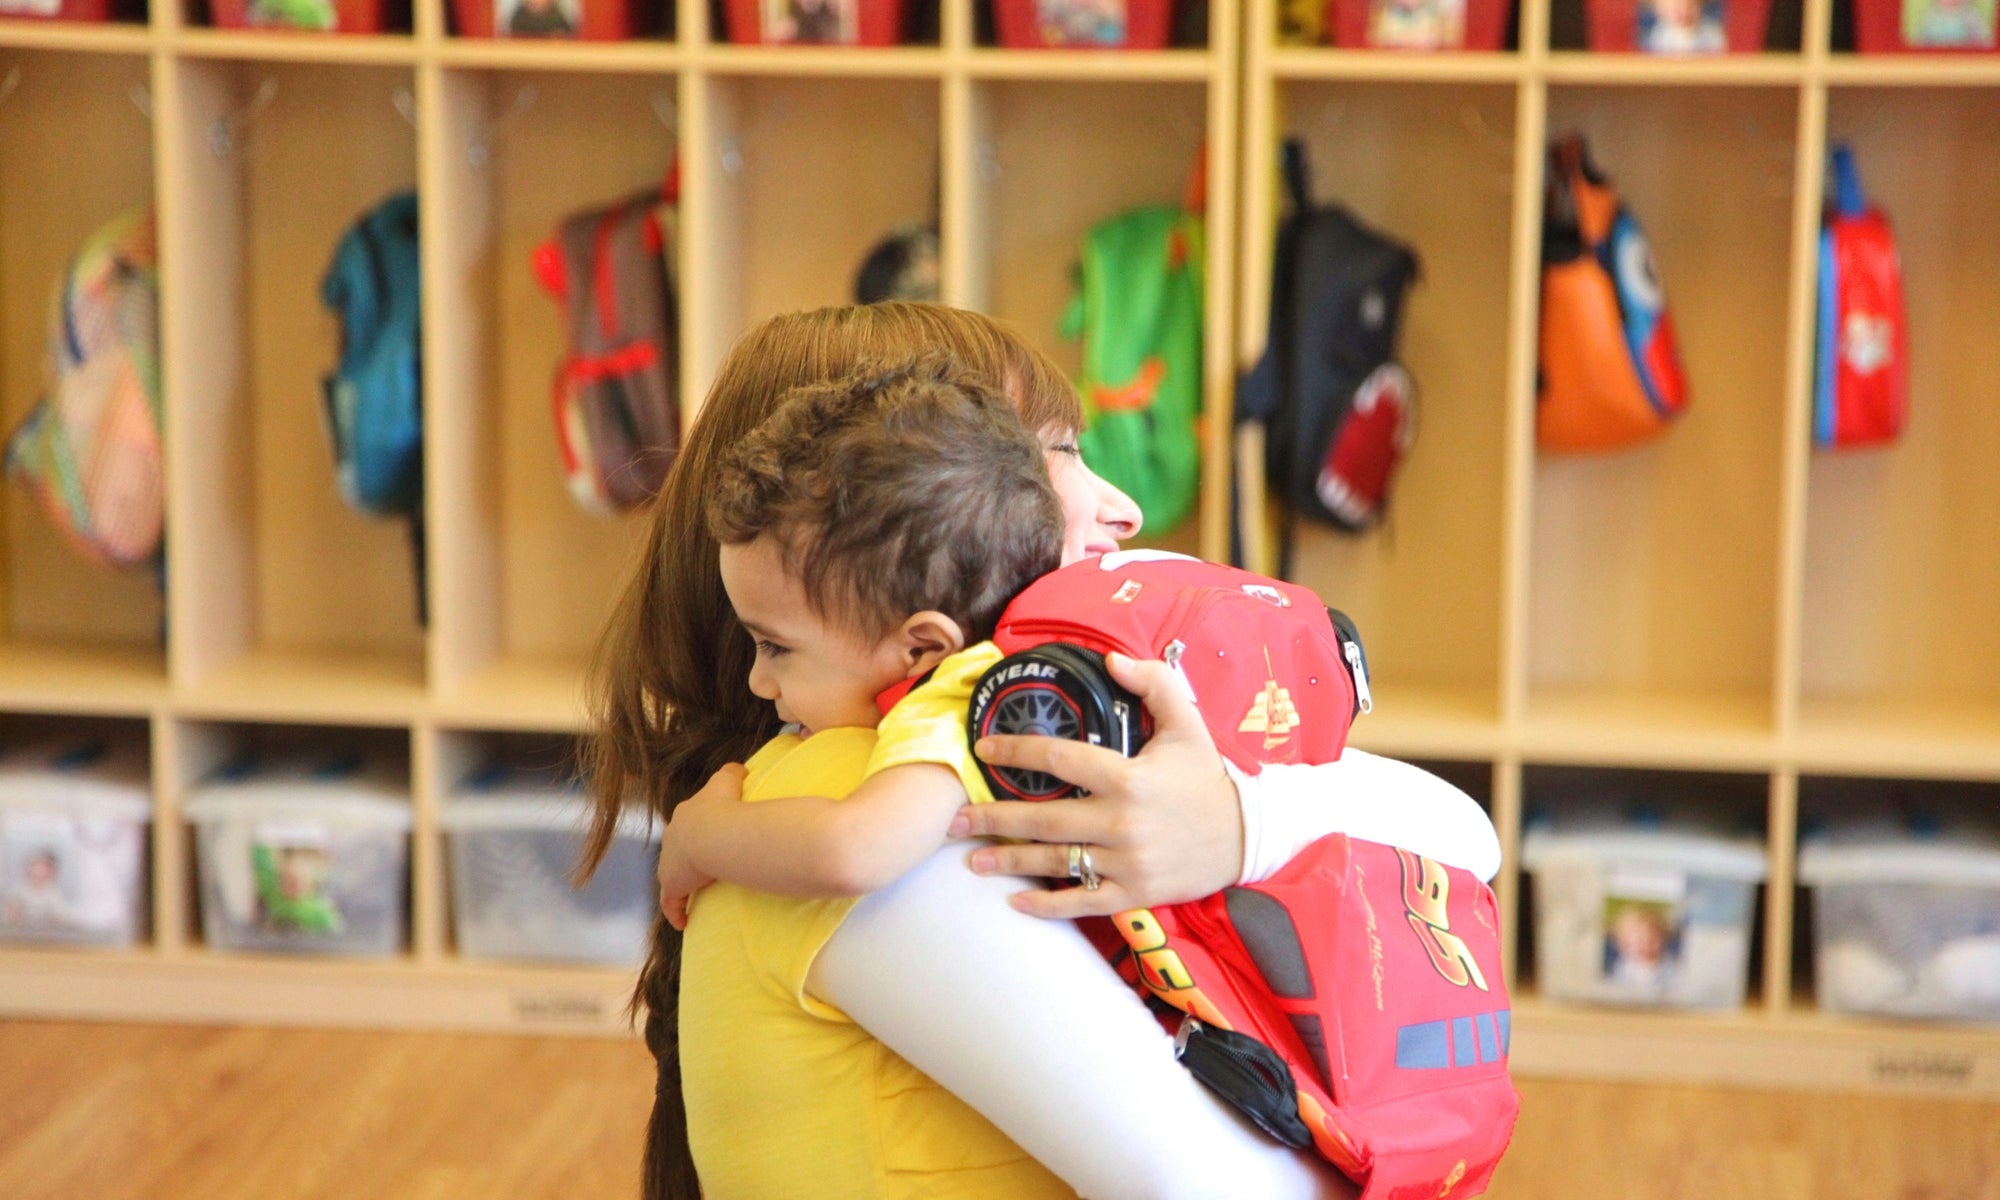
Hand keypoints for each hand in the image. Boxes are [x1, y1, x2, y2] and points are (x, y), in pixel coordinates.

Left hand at [656, 763, 743, 929]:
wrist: (715, 833)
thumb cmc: (726, 807)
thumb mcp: (729, 780)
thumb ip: (733, 771)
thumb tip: (741, 768)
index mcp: (686, 815)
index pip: (688, 824)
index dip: (697, 832)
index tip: (707, 840)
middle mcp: (673, 837)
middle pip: (676, 849)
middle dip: (684, 857)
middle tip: (701, 868)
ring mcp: (669, 863)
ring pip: (671, 875)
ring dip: (680, 883)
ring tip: (694, 893)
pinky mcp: (673, 885)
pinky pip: (671, 903)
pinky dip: (676, 912)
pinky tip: (684, 921)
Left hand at [949, 652, 1242, 918]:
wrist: (1247, 836)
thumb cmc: (1208, 777)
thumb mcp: (1188, 722)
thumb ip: (1153, 682)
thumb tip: (1110, 658)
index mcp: (1128, 777)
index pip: (1060, 758)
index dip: (1017, 750)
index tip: (983, 749)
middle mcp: (1121, 822)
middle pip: (1043, 819)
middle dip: (993, 818)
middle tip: (953, 818)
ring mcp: (1126, 862)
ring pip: (1056, 862)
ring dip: (1009, 861)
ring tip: (970, 858)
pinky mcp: (1134, 892)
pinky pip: (1083, 900)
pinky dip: (1048, 904)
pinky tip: (1016, 901)